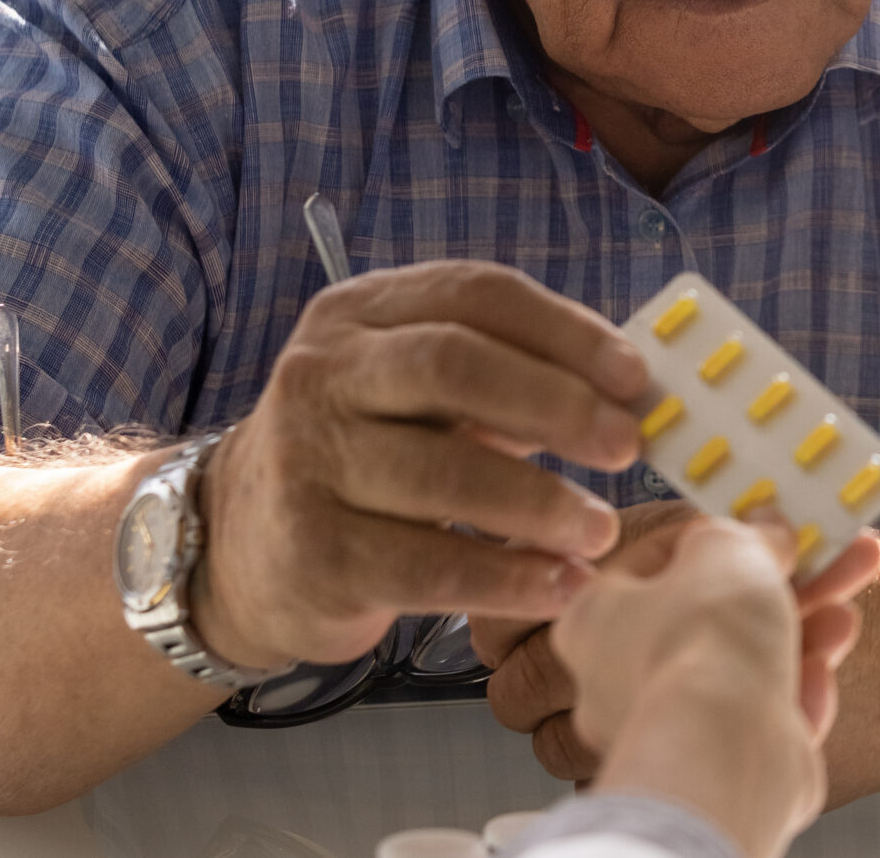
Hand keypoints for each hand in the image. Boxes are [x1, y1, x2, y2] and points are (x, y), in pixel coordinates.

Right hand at [188, 260, 649, 671]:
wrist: (242, 547)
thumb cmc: (368, 454)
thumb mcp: (417, 393)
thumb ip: (506, 376)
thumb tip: (632, 395)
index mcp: (362, 313)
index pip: (476, 294)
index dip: (566, 331)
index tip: (636, 376)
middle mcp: (323, 373)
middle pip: (452, 365)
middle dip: (556, 404)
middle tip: (627, 447)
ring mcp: (309, 462)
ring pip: (442, 473)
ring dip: (540, 503)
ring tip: (601, 530)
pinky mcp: (313, 553)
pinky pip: (427, 565)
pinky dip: (506, 577)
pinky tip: (560, 585)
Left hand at [550, 517, 878, 857]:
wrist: (728, 754)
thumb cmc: (705, 641)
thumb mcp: (728, 547)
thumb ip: (747, 530)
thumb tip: (764, 526)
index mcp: (595, 616)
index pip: (654, 560)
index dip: (715, 535)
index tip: (763, 524)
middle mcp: (617, 680)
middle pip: (712, 614)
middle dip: (781, 584)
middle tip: (827, 561)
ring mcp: (667, 730)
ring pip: (743, 668)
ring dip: (801, 635)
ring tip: (845, 615)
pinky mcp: (713, 771)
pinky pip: (760, 720)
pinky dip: (797, 694)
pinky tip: (824, 674)